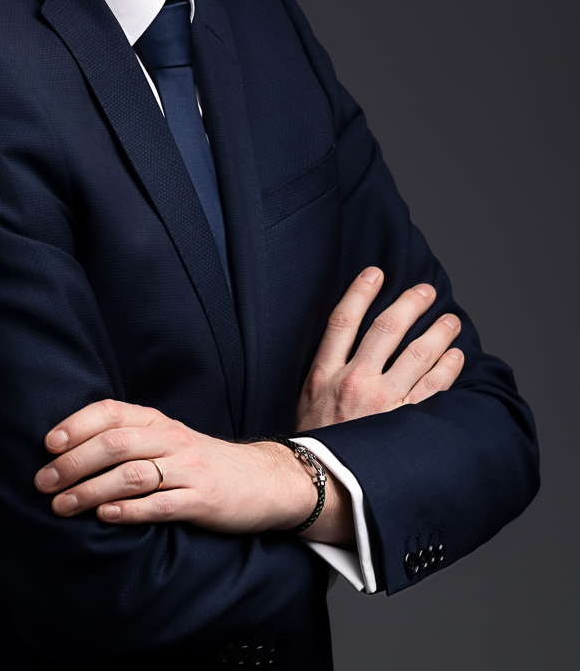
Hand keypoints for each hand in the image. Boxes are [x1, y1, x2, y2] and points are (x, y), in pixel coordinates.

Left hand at [34, 400, 350, 539]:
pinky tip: (107, 517)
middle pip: (116, 443)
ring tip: (62, 506)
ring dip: (92, 490)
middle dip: (74, 462)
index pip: (111, 412)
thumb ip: (128, 440)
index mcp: (157, 422)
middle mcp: (171, 439)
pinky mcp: (203, 499)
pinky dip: (131, 510)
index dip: (77, 425)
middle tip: (42, 482)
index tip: (48, 444)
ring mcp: (188, 468)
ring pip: (133, 474)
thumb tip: (68, 452)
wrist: (263, 481)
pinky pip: (163, 504)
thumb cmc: (200, 463)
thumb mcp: (166, 441)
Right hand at [296, 267, 464, 430]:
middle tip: (426, 292)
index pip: (343, 321)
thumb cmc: (312, 444)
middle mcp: (354, 383)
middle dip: (409, 304)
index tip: (375, 273)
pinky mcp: (404, 425)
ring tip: (450, 321)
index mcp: (324, 375)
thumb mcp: (306, 402)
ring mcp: (382, 404)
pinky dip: (448, 368)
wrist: (318, 488)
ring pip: (417, 354)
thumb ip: (324, 374)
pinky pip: (434, 389)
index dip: (360, 292)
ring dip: (438, 332)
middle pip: (386, 329)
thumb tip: (346, 344)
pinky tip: (456, 357)